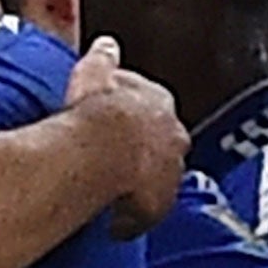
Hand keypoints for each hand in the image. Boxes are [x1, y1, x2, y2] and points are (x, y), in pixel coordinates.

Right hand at [66, 39, 186, 239]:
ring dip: (141, 185)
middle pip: (164, 145)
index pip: (155, 110)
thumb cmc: (96, 111)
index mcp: (159, 103)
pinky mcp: (159, 205)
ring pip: (159, 180)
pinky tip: (114, 222)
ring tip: (115, 192)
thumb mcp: (95, 71)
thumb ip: (103, 57)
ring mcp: (170, 172)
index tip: (118, 127)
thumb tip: (106, 45)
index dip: (134, 120)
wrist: (99, 150)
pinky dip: (132, 217)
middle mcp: (173, 137)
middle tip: (118, 161)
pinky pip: (146, 213)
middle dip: (146, 153)